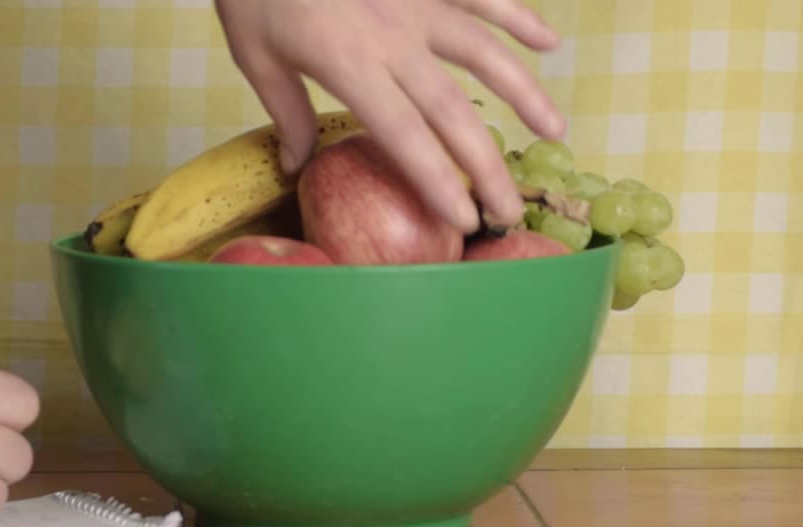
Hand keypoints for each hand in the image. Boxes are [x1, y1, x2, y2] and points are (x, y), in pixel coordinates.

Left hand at [214, 0, 565, 232]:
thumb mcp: (256, 55)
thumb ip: (287, 113)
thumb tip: (297, 167)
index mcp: (349, 64)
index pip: (404, 137)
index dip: (438, 182)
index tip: (464, 220)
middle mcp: (395, 36)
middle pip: (453, 111)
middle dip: (486, 166)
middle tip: (510, 211)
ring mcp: (418, 1)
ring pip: (486, 52)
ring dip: (525, 95)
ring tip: (555, 134)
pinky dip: (519, 16)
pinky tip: (549, 41)